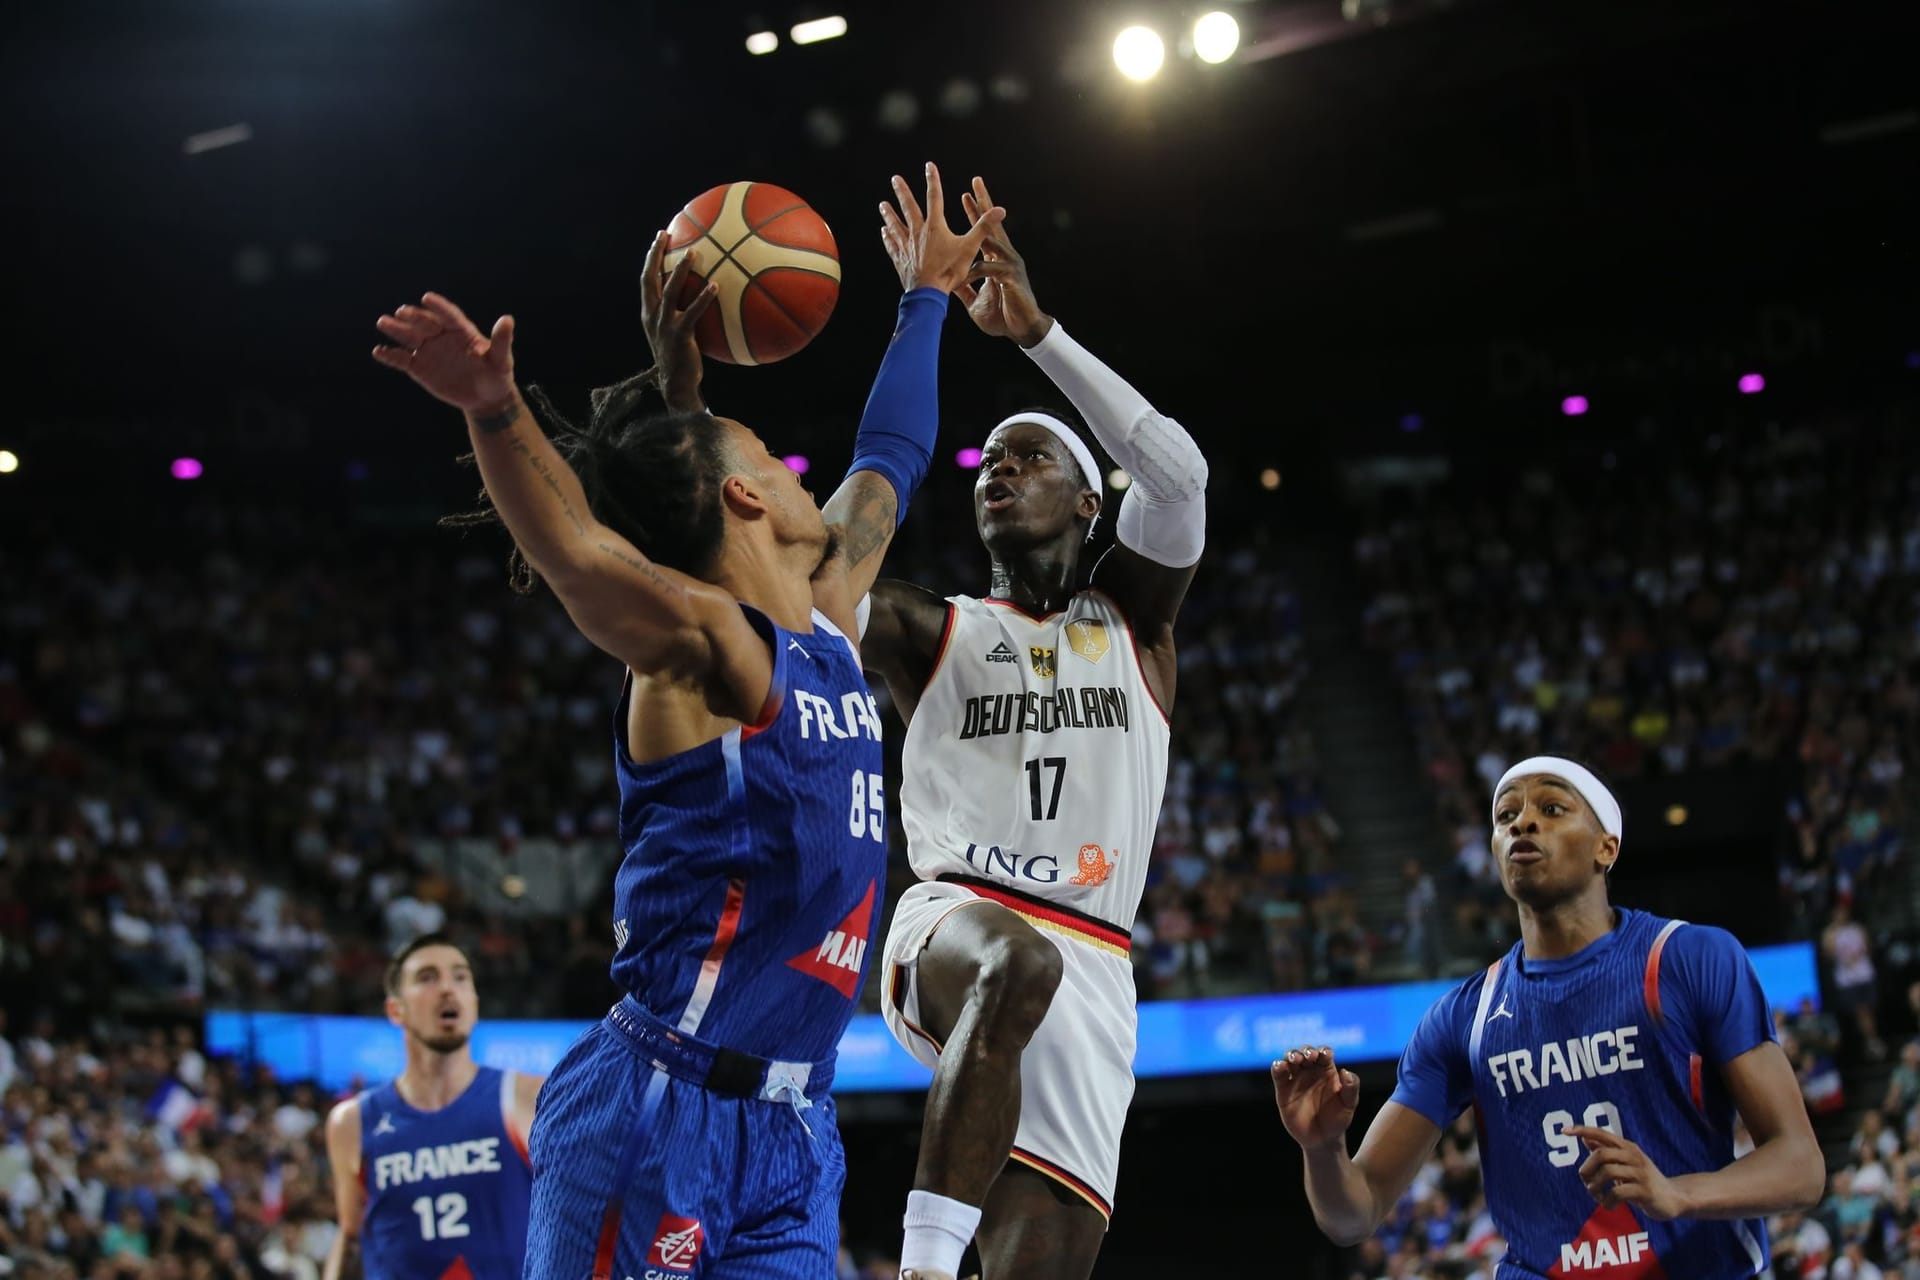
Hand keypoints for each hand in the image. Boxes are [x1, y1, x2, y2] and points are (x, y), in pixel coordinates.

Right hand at [372, 293, 516, 414]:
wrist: (486, 399)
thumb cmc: (497, 376)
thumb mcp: (501, 360)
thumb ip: (501, 340)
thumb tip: (507, 319)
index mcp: (462, 332)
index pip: (449, 315)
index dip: (439, 307)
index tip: (427, 298)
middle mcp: (442, 337)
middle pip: (425, 324)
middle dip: (413, 317)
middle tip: (401, 311)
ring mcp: (429, 351)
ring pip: (410, 337)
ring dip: (397, 329)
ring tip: (383, 322)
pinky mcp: (420, 367)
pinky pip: (403, 359)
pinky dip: (391, 356)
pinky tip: (379, 352)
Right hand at [641, 230, 717, 412]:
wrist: (676, 384)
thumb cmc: (680, 359)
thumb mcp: (675, 333)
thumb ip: (681, 313)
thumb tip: (703, 294)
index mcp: (649, 313)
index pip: (646, 280)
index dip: (651, 258)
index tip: (659, 238)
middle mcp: (652, 316)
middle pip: (650, 279)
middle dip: (655, 255)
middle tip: (664, 235)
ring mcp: (664, 325)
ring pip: (669, 291)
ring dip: (680, 270)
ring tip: (693, 252)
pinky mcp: (679, 335)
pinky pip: (693, 312)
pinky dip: (703, 298)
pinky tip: (716, 286)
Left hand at [878, 161, 1005, 294]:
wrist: (928, 293)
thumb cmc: (949, 271)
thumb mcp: (970, 248)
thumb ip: (984, 227)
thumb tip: (1000, 210)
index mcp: (935, 227)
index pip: (934, 197)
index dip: (933, 180)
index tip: (929, 165)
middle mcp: (918, 233)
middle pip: (909, 208)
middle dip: (902, 192)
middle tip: (894, 179)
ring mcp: (907, 246)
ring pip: (896, 226)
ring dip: (889, 214)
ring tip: (883, 204)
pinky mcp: (901, 260)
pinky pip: (893, 246)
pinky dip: (888, 238)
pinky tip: (884, 232)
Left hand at [956, 176, 1053, 347]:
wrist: (1022, 330)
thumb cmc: (1002, 316)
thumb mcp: (976, 300)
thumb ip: (965, 287)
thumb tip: (950, 278)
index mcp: (996, 260)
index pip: (984, 232)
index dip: (975, 213)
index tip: (965, 195)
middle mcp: (1005, 257)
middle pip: (993, 226)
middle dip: (983, 204)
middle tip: (975, 183)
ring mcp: (1010, 265)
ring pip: (994, 239)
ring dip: (982, 222)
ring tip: (972, 204)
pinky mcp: (1011, 278)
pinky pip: (991, 268)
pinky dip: (977, 268)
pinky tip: (967, 268)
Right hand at [1272, 1046, 1361, 1152]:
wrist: (1323, 1139)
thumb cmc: (1338, 1119)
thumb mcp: (1349, 1104)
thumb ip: (1351, 1087)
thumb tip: (1345, 1071)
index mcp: (1327, 1070)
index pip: (1324, 1053)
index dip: (1323, 1051)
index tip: (1325, 1055)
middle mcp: (1310, 1071)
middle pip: (1305, 1052)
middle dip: (1306, 1050)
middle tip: (1309, 1056)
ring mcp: (1296, 1079)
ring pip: (1290, 1058)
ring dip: (1291, 1054)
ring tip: (1295, 1059)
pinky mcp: (1283, 1089)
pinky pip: (1278, 1073)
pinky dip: (1277, 1066)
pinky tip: (1280, 1066)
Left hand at [1570, 1126, 1689, 1220]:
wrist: (1673, 1198)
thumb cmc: (1643, 1180)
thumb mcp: (1625, 1164)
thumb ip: (1606, 1152)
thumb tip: (1585, 1138)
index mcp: (1627, 1147)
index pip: (1602, 1133)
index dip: (1583, 1130)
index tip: (1565, 1131)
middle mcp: (1634, 1156)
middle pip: (1601, 1154)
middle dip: (1587, 1169)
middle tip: (1586, 1182)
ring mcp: (1640, 1173)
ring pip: (1607, 1172)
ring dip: (1595, 1187)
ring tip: (1597, 1196)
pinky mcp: (1645, 1191)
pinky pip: (1617, 1192)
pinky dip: (1607, 1201)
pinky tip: (1608, 1205)